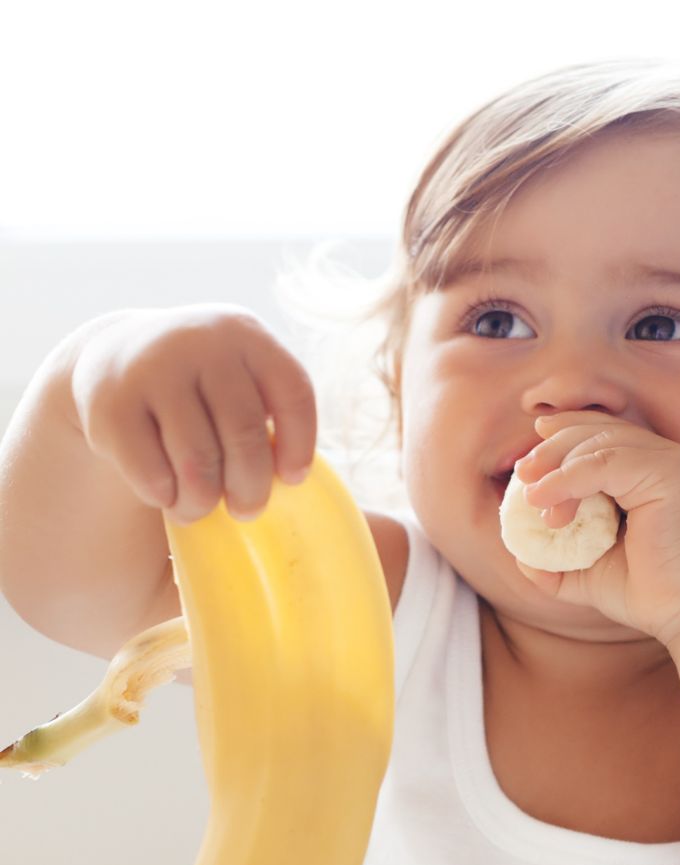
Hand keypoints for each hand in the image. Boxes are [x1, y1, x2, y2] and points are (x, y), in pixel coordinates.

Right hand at [70, 305, 317, 522]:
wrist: (116, 356)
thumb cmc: (204, 390)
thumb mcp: (243, 381)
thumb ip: (282, 421)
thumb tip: (384, 529)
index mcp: (248, 336)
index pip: (293, 392)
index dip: (301, 444)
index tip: (292, 480)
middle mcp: (202, 342)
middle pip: (245, 433)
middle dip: (251, 487)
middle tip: (248, 510)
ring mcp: (153, 369)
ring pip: (197, 459)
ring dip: (204, 500)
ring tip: (202, 509)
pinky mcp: (110, 404)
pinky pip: (151, 472)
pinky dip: (165, 496)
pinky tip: (168, 495)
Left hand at [512, 411, 679, 646]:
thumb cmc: (653, 596)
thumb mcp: (593, 573)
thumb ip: (559, 562)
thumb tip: (521, 557)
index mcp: (656, 473)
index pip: (607, 434)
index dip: (566, 433)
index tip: (531, 453)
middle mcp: (668, 460)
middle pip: (600, 430)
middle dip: (553, 447)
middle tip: (522, 473)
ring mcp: (673, 462)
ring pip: (601, 442)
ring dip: (557, 465)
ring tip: (532, 498)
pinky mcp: (671, 473)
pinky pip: (606, 461)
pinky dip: (568, 477)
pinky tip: (544, 500)